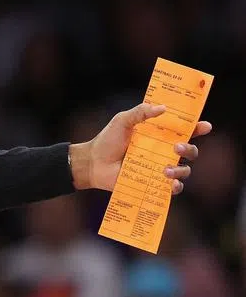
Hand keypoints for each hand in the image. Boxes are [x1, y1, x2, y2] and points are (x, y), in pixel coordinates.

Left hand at [68, 102, 211, 192]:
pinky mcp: (152, 183)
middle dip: (189, 148)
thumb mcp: (122, 121)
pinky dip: (175, 186)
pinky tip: (170, 184)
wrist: (92, 163)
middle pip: (190, 151)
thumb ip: (140, 112)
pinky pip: (171, 188)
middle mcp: (163, 151)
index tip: (204, 126)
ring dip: (181, 170)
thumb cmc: (107, 141)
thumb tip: (163, 108)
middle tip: (176, 147)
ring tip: (166, 169)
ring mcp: (159, 168)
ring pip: (184, 170)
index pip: (185, 130)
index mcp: (160, 135)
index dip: (198, 128)